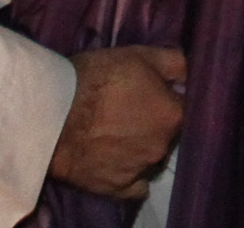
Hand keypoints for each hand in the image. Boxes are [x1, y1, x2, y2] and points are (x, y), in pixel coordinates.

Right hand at [50, 45, 185, 198]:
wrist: (52, 113)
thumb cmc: (98, 78)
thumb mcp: (141, 55)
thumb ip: (176, 63)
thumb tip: (190, 73)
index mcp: (174, 115)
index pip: (185, 107)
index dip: (169, 98)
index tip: (154, 93)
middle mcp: (162, 147)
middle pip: (168, 134)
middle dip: (156, 123)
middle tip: (132, 110)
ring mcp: (140, 171)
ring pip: (151, 158)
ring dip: (142, 147)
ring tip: (118, 133)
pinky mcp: (116, 189)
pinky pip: (135, 186)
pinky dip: (131, 175)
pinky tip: (119, 161)